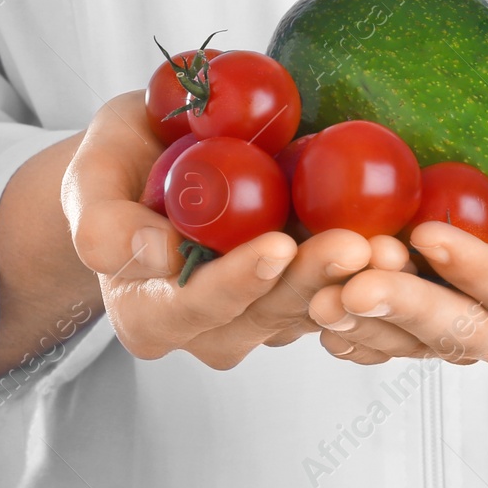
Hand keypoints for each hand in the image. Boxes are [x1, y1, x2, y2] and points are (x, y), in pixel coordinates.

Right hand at [64, 92, 407, 368]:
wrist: (153, 157)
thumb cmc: (117, 165)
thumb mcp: (88, 178)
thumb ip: (101, 222)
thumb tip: (155, 257)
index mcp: (149, 313)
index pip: (197, 305)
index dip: (238, 281)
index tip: (277, 246)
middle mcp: (207, 330)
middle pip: (267, 313)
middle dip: (315, 281)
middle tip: (357, 245)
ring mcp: (260, 317)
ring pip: (312, 307)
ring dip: (355, 281)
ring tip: (391, 245)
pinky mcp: (301, 294)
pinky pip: (338, 293)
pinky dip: (368, 271)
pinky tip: (400, 242)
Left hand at [307, 94, 487, 371]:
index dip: (476, 270)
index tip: (427, 235)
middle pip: (463, 330)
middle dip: (406, 307)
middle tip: (352, 282)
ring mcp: (479, 337)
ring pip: (419, 343)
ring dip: (369, 324)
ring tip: (320, 296)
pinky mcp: (438, 329)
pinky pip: (394, 344)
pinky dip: (356, 333)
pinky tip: (314, 315)